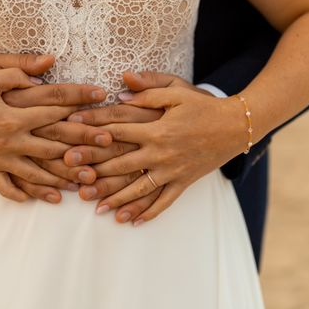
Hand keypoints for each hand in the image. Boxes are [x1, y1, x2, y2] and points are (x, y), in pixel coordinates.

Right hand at [0, 53, 112, 202]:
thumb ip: (18, 69)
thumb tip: (49, 63)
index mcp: (13, 116)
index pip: (54, 106)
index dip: (79, 98)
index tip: (100, 94)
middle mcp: (11, 140)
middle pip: (55, 144)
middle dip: (84, 143)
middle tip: (108, 143)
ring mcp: (1, 158)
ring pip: (38, 172)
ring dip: (63, 177)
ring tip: (85, 181)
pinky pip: (9, 187)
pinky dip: (27, 194)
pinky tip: (45, 199)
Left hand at [81, 71, 245, 224]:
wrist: (237, 126)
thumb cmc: (203, 106)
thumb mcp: (177, 90)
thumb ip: (149, 89)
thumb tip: (122, 86)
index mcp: (156, 129)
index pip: (116, 130)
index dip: (92, 129)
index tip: (71, 132)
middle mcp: (161, 153)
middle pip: (121, 163)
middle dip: (95, 170)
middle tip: (71, 178)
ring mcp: (172, 170)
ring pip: (139, 189)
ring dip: (117, 199)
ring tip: (95, 208)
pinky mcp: (184, 182)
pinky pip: (164, 201)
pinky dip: (149, 213)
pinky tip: (132, 222)